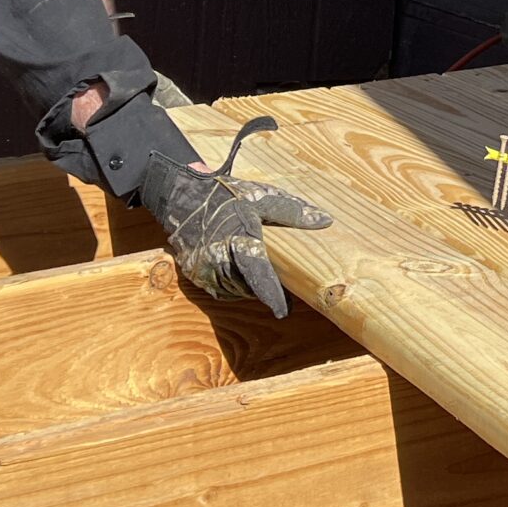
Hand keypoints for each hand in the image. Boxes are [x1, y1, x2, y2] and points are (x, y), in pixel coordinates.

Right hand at [137, 149, 330, 318]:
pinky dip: (231, 283)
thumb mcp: (260, 197)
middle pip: (247, 286)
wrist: (182, 195)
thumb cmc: (226, 195)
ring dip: (247, 285)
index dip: (271, 294)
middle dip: (262, 286)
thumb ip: (292, 212)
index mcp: (238, 238)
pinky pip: (218, 288)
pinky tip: (237, 267)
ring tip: (254, 266)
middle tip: (277, 279)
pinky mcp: (193, 274)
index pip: (257, 273)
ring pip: (233, 290)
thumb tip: (325, 221)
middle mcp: (217, 258)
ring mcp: (202, 268)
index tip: (283, 311)